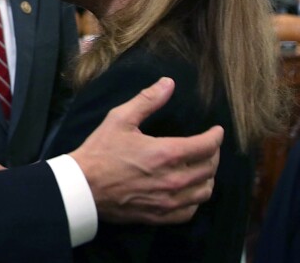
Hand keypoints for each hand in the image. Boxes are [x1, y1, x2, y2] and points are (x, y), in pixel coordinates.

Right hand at [69, 77, 221, 224]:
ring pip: (204, 192)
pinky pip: (190, 211)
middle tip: (208, 146)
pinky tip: (189, 191)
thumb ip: (147, 100)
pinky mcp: (159, 216)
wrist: (82, 187)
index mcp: (166, 153)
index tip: (217, 131)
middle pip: (210, 169)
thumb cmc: (100, 151)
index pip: (207, 146)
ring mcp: (168, 201)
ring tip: (202, 168)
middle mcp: (173, 179)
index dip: (216, 136)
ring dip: (208, 178)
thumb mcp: (120, 119)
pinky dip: (195, 199)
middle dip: (214, 154)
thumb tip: (169, 83)